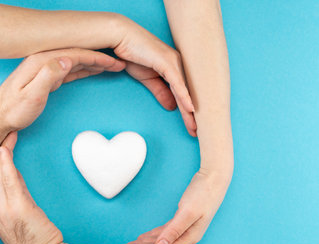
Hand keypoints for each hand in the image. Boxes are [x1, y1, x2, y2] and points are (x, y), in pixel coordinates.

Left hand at [0, 48, 124, 131]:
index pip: (76, 54)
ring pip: (76, 61)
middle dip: (100, 58)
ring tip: (112, 66)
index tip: (114, 62)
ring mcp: (47, 69)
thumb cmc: (14, 109)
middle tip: (119, 64)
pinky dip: (85, 70)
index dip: (97, 57)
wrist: (0, 116)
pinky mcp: (48, 77)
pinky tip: (94, 71)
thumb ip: (49, 75)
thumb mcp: (31, 94)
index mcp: (42, 62)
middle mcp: (45, 62)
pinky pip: (71, 70)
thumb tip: (67, 59)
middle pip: (78, 55)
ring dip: (94, 63)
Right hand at [0, 132, 62, 243]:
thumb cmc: (35, 237)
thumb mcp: (23, 213)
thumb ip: (16, 194)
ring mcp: (3, 209)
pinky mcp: (16, 208)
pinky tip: (6, 151)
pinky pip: (9, 181)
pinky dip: (7, 165)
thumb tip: (15, 175)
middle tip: (2, 133)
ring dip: (2, 153)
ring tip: (6, 135)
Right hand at [112, 16, 196, 135]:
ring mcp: (174, 62)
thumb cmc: (133, 54)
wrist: (121, 37)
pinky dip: (184, 96)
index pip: (183, 94)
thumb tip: (171, 107)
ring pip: (184, 90)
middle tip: (197, 132)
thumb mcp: (148, 79)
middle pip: (187, 94)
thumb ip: (161, 92)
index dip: (187, 112)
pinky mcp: (167, 61)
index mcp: (175, 68)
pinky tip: (190, 108)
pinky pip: (177, 82)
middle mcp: (178, 64)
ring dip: (189, 110)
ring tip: (194, 125)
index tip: (192, 127)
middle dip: (192, 115)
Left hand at [120, 169, 230, 243]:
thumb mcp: (188, 212)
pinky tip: (142, 237)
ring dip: (144, 243)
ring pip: (160, 239)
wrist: (214, 178)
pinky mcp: (182, 219)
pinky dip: (152, 234)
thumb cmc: (203, 194)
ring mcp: (184, 228)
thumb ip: (174, 230)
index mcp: (189, 237)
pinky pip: (164, 231)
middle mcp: (187, 235)